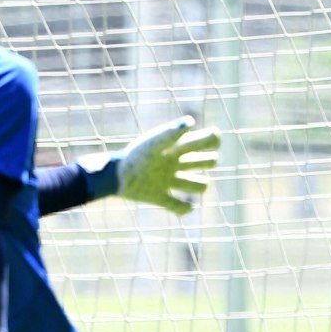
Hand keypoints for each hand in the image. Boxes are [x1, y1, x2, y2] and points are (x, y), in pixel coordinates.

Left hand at [83, 116, 222, 214]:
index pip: (200, 141)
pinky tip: (186, 206)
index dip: (212, 140)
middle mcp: (173, 164)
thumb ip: (172, 132)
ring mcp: (167, 181)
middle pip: (202, 161)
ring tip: (199, 184)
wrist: (115, 177)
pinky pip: (179, 207)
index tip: (215, 140)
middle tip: (207, 160)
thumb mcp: (154, 143)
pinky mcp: (160, 198)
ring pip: (195, 184)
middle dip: (208, 161)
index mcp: (173, 149)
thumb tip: (191, 122)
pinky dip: (185, 209)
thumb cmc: (135, 156)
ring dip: (200, 185)